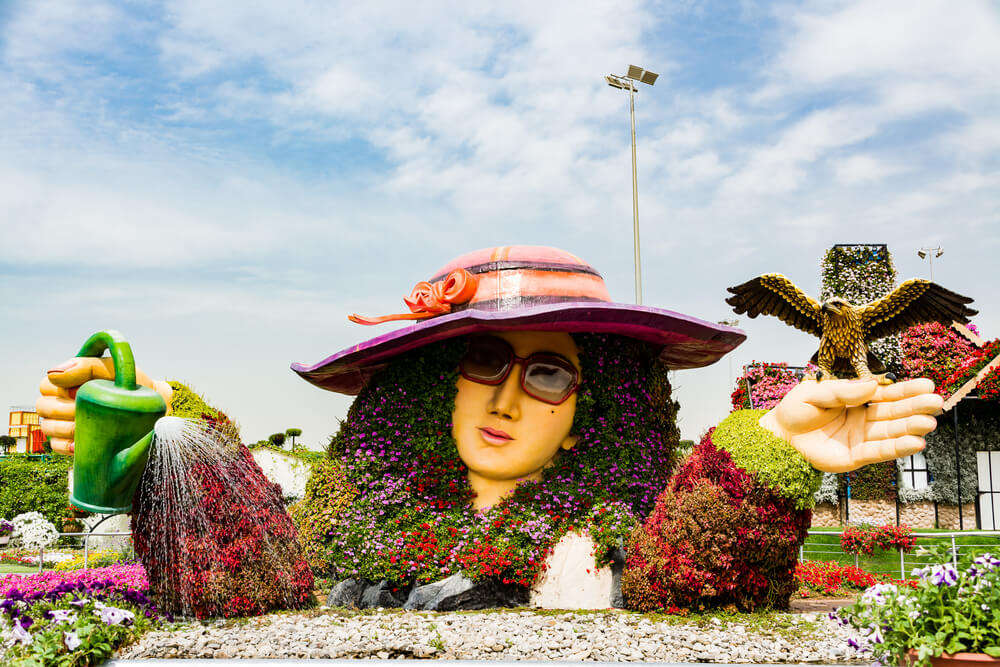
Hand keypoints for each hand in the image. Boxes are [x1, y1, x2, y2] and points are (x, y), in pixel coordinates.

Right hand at [36, 358, 172, 454]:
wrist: (155, 412)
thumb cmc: (135, 387)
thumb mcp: (116, 371)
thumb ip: (87, 366)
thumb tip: (53, 373)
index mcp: (71, 381)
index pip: (46, 385)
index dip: (59, 389)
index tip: (82, 392)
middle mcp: (64, 401)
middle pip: (42, 406)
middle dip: (64, 410)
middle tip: (86, 412)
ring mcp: (65, 422)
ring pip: (47, 426)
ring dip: (66, 428)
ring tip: (91, 426)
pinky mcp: (71, 442)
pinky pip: (55, 446)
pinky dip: (67, 445)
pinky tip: (83, 443)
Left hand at [760, 377, 942, 472]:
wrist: (778, 437)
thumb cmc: (796, 410)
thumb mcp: (815, 393)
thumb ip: (843, 391)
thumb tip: (871, 385)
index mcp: (857, 398)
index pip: (886, 393)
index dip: (907, 390)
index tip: (928, 385)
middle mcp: (864, 418)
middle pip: (894, 412)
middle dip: (916, 407)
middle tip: (937, 402)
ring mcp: (861, 437)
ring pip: (891, 432)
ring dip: (911, 429)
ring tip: (929, 423)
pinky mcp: (856, 456)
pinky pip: (879, 452)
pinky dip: (897, 448)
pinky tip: (915, 443)